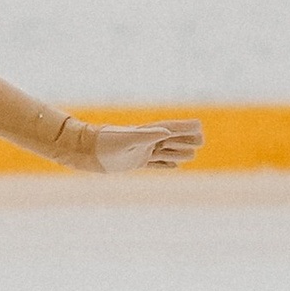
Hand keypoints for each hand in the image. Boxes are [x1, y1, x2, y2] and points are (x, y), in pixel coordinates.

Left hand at [73, 118, 203, 172]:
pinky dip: (166, 164)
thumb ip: (146, 135)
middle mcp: (145, 141)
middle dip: (186, 140)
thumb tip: (166, 132)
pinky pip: (155, 163)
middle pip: (171, 140)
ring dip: (179, 153)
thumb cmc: (105, 143)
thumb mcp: (126, 139)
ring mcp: (141, 152)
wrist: (87, 152)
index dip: (185, 127)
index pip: (170, 129)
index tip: (200, 124)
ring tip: (193, 154)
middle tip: (202, 140)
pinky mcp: (135, 162)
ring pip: (166, 152)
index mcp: (145, 133)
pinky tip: (174, 166)